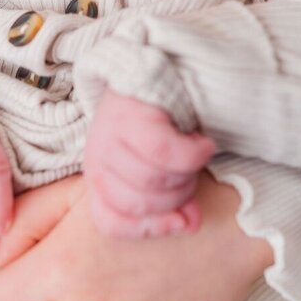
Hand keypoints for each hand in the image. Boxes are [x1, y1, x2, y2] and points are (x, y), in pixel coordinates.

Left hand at [83, 90, 215, 236]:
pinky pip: (165, 151)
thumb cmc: (157, 129)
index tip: (181, 220)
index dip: (149, 228)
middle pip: (139, 202)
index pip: (111, 222)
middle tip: (192, 176)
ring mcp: (110, 134)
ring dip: (186, 174)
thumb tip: (190, 224)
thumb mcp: (159, 172)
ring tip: (196, 156)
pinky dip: (192, 154)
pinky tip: (203, 144)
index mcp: (98, 177)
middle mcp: (97, 157)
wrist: (154, 72)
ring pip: (152, 179)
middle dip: (175, 198)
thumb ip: (173, 203)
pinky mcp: (132, 114)